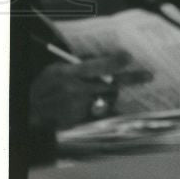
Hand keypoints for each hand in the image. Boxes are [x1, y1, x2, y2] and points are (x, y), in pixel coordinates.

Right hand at [29, 51, 151, 129]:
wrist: (30, 112)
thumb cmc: (44, 87)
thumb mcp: (56, 69)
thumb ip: (79, 66)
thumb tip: (106, 61)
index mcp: (66, 74)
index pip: (96, 67)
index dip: (114, 62)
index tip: (128, 57)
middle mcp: (74, 91)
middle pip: (109, 85)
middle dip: (131, 79)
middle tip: (148, 75)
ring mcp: (77, 108)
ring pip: (106, 98)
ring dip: (111, 93)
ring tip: (104, 90)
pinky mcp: (78, 120)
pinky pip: (98, 111)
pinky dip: (101, 106)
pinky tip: (96, 104)